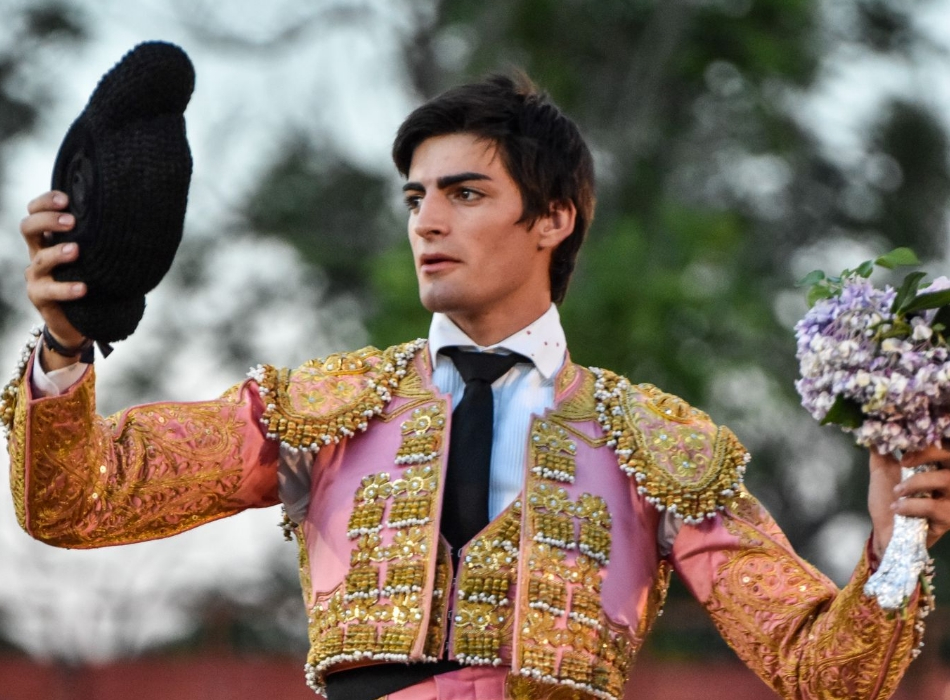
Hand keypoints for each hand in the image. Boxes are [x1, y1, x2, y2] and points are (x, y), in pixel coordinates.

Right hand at [21, 190, 86, 369]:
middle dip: (48, 220)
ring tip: (76, 250)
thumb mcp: (94, 255)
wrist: (78, 320)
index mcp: (49, 238)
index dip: (46, 202)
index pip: (36, 211)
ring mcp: (37, 275)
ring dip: (57, 253)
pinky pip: (49, 291)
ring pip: (39, 259)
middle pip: (28, 228)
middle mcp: (38, 252)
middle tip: (72, 222)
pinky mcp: (39, 297)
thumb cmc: (91, 279)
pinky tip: (83, 288)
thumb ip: (101, 239)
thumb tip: (139, 218)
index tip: (66, 199)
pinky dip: (66, 289)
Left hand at [868, 445, 949, 558]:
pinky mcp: (948, 518)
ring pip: (947, 479)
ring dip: (916, 482)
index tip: (904, 448)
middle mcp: (948, 477)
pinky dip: (913, 505)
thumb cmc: (886, 498)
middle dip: (930, 454)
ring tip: (898, 491)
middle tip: (904, 462)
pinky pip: (936, 507)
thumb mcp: (881, 471)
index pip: (943, 445)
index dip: (929, 442)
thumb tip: (873, 430)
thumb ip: (881, 451)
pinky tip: (898, 508)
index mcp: (934, 464)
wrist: (885, 530)